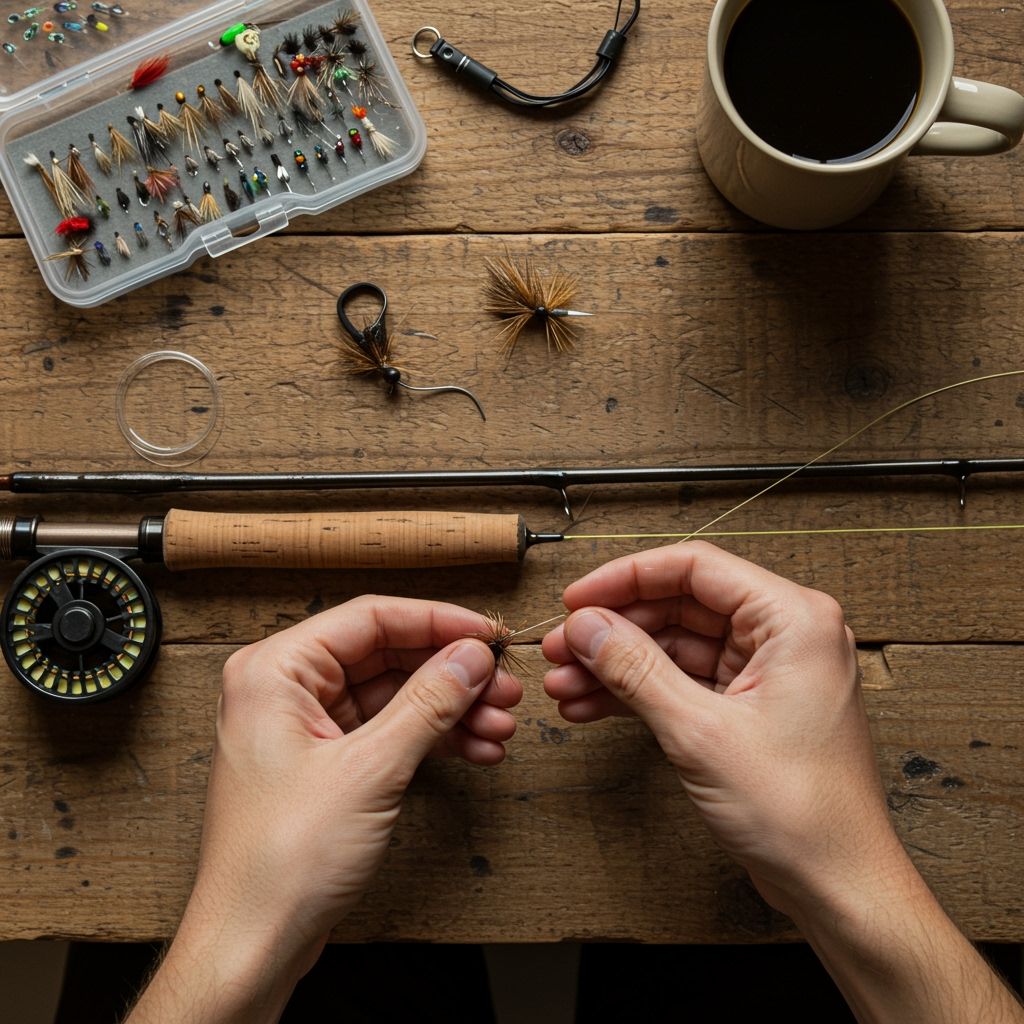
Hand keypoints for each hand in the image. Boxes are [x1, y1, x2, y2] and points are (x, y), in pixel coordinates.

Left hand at [130, 596, 518, 1023]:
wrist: (254, 944)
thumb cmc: (280, 861)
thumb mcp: (369, 770)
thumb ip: (427, 704)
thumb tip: (470, 657)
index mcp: (276, 671)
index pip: (370, 618)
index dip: (437, 622)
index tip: (487, 635)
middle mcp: (287, 689)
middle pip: (387, 655)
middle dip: (450, 674)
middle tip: (502, 686)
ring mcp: (307, 727)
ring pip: (395, 695)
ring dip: (450, 710)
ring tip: (498, 724)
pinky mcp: (327, 762)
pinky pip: (389, 731)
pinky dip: (433, 739)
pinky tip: (474, 748)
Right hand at [541, 540, 901, 913]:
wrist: (838, 888)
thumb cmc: (802, 813)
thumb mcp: (701, 732)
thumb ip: (637, 670)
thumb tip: (587, 627)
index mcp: (793, 619)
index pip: (695, 567)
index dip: (627, 578)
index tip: (578, 599)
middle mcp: (783, 635)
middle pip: (679, 606)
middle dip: (614, 629)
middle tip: (563, 647)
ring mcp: (766, 673)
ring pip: (674, 646)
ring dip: (618, 665)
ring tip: (566, 683)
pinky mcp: (749, 708)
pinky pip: (683, 682)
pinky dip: (638, 693)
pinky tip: (591, 706)